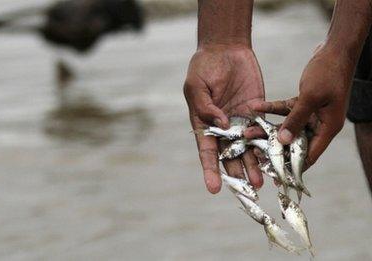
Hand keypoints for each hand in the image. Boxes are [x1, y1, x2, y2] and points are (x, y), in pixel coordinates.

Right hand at [184, 45, 264, 193]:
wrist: (225, 49)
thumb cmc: (204, 67)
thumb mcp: (197, 86)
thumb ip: (206, 107)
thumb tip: (222, 125)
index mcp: (204, 124)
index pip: (206, 151)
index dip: (210, 170)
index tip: (214, 188)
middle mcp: (223, 127)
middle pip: (229, 155)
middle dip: (237, 173)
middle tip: (248, 189)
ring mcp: (240, 120)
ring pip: (248, 147)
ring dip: (254, 164)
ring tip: (262, 181)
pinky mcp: (257, 111)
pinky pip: (263, 129)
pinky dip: (268, 143)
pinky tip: (274, 156)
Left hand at [247, 44, 354, 167]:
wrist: (336, 49)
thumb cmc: (329, 72)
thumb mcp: (311, 97)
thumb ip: (296, 119)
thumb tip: (284, 141)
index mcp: (327, 128)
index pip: (309, 155)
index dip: (293, 166)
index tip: (276, 176)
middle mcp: (320, 124)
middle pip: (294, 143)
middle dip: (274, 148)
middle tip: (253, 153)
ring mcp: (311, 113)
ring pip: (286, 127)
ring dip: (266, 129)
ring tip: (247, 133)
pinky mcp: (303, 102)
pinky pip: (284, 110)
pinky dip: (270, 110)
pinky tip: (254, 108)